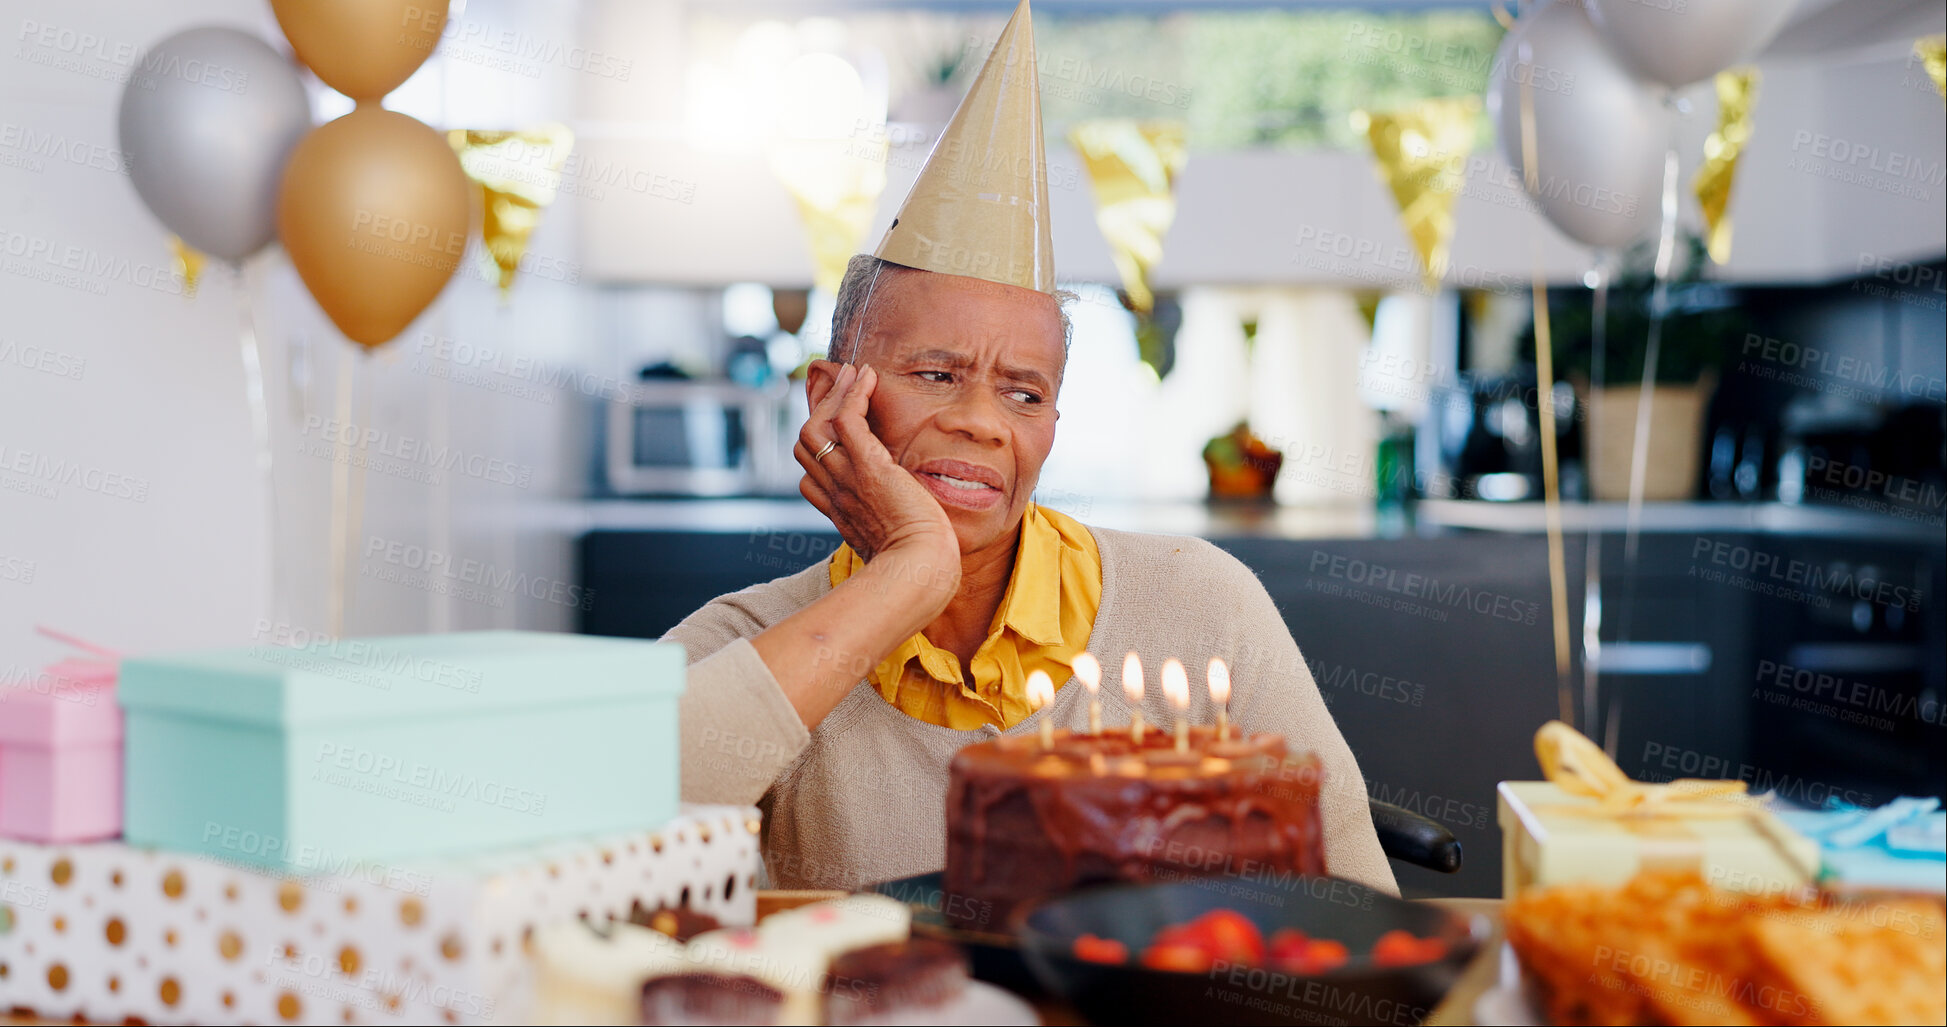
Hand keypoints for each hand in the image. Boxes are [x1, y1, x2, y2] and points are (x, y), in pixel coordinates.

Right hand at [795, 361, 958, 581]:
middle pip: (806, 444)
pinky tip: (867, 377)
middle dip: (818, 409)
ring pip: (818, 427)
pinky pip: (848, 421)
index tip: (836, 424)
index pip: (810, 475)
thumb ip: (893, 527)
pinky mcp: (869, 468)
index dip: (818, 446)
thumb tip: (912, 523)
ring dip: (834, 394)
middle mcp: (837, 494)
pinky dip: (853, 394)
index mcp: (841, 513)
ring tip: (852, 372)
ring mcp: (848, 480)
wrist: (921, 571)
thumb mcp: (897, 543)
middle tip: (840, 384)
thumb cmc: (920, 564)